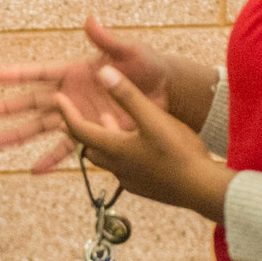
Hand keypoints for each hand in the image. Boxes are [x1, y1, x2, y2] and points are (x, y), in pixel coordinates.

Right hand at [0, 17, 214, 173]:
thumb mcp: (130, 52)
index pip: (40, 72)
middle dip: (4, 110)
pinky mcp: (90, 132)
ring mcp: (77, 115)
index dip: (18, 74)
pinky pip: (67, 149)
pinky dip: (51, 159)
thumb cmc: (148, 66)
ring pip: (40, 128)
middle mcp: (70, 94)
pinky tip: (34, 170)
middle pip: (30, 103)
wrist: (167, 92)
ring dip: (17, 137)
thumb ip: (108, 40)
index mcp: (75, 72)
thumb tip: (91, 20)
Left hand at [55, 66, 235, 222]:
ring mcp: (130, 180)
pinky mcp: (144, 187)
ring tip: (110, 121)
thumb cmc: (178, 152)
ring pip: (107, 158)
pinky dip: (121, 152)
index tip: (59, 100)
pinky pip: (124, 167)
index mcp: (114, 148)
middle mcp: (117, 167)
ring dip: (104, 139)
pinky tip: (136, 145)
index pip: (78, 130)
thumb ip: (126, 95)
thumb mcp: (152, 117)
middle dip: (81, 129)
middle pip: (89, 147)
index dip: (66, 114)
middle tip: (77, 114)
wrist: (202, 189)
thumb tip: (102, 71)